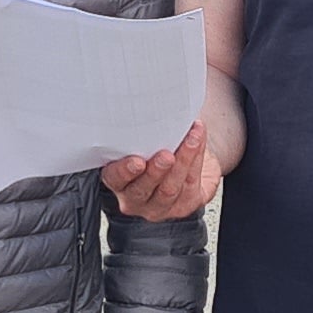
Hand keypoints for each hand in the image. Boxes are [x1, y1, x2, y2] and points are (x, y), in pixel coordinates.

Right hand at [100, 123, 216, 220]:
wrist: (186, 161)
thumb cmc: (158, 147)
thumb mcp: (144, 139)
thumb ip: (142, 132)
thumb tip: (149, 106)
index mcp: (119, 181)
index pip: (115, 179)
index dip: (124, 171)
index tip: (137, 161)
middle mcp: (136, 198)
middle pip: (143, 189)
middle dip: (156, 171)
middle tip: (166, 155)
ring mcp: (160, 206)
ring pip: (169, 189)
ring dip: (183, 161)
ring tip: (191, 139)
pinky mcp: (184, 206)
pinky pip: (190, 184)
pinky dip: (196, 158)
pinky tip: (198, 140)